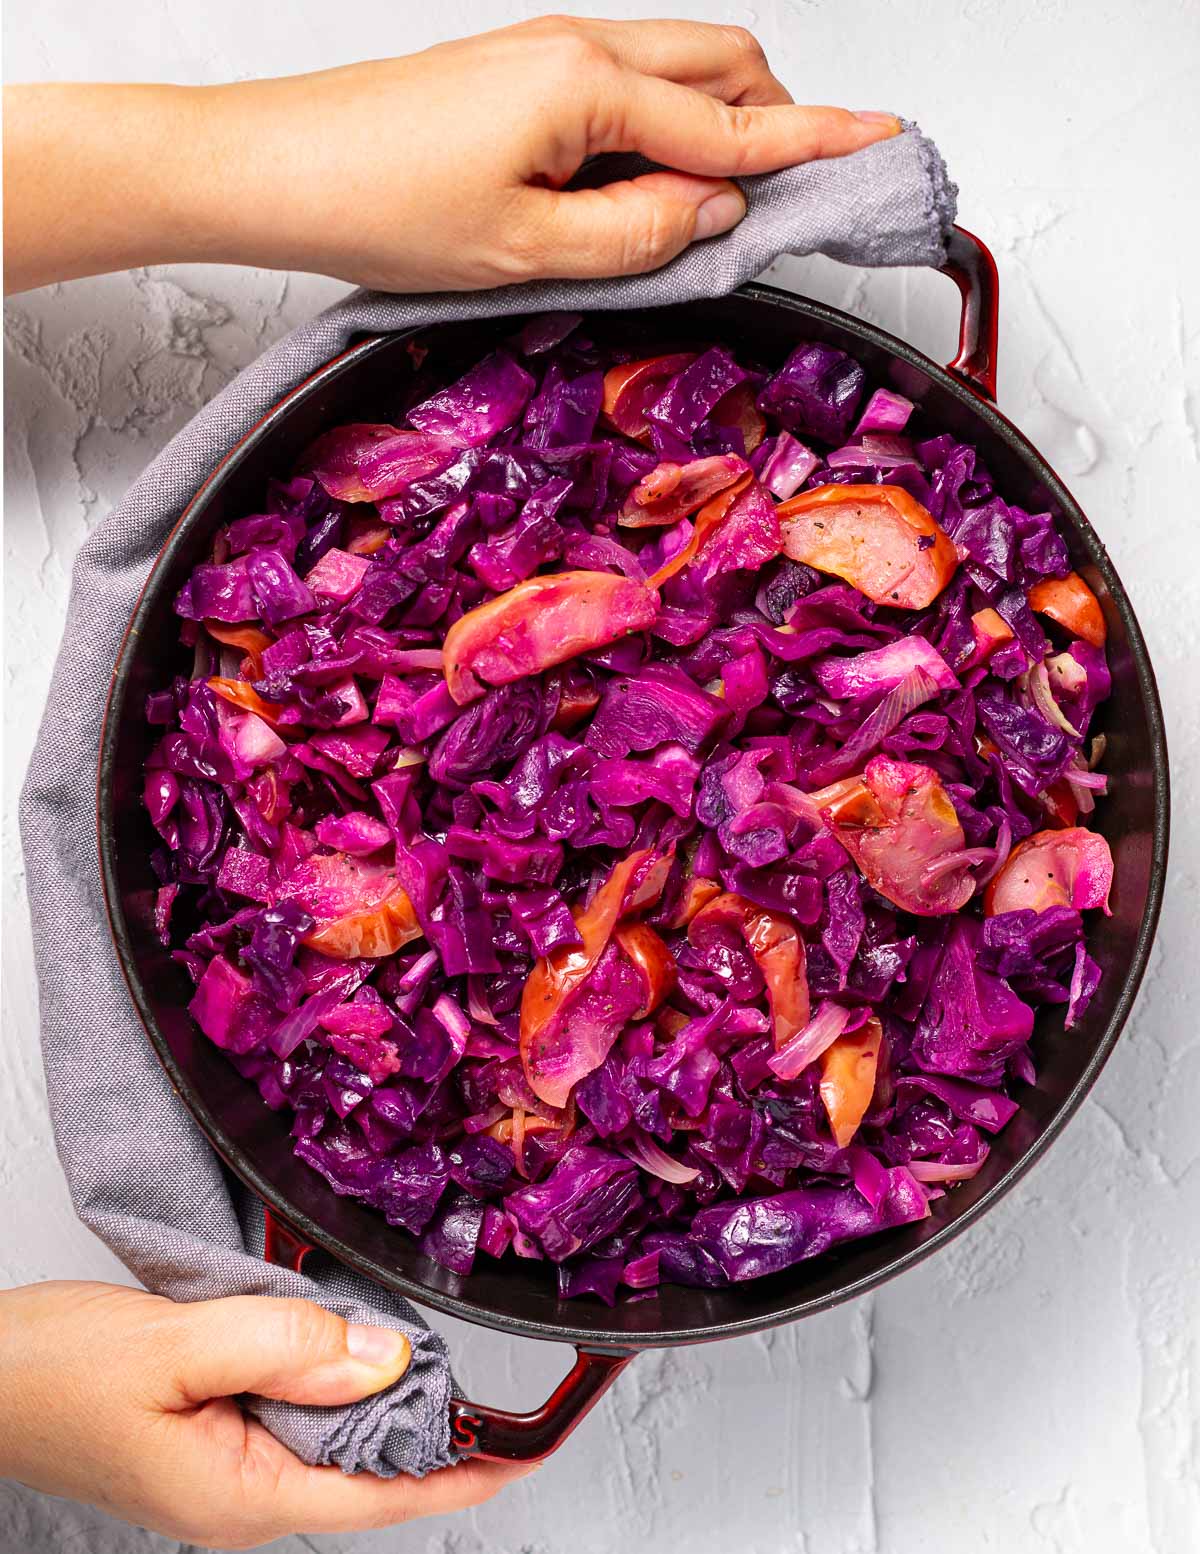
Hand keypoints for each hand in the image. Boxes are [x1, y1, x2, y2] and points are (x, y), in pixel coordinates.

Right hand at [0, 1280, 529, 1547]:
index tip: (525, 1453)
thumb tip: (387, 1360)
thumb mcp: (175, 1348)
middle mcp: (243, 1494)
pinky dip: (323, 1368)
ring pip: (331, 1427)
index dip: (460, 1473)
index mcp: (243, 1496)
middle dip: (424, 1413)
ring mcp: (225, 1467)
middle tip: (473, 1352)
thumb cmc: (51, 1379)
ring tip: (410, 1331)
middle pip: (366, 1459)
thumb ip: (284, 1349)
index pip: (382, 1494)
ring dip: (371, 1384)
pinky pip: (292, 1404)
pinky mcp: (209, 1434)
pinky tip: (329, 1329)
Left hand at [3, 16, 898, 293]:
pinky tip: (631, 198)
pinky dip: (656, 135)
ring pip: (674, 70)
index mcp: (588, 86)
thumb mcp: (525, 250)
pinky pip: (624, 90)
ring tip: (691, 218)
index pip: (735, 118)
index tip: (886, 141)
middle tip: (779, 201)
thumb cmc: (377, 203)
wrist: (275, 170)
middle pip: (722, 61)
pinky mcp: (523, 77)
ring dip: (711, 127)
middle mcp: (576, 49)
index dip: (817, 138)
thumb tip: (714, 211)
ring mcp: (548, 55)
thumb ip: (637, 233)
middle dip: (772, 115)